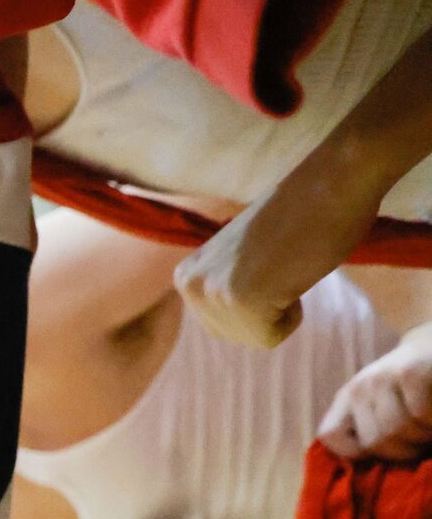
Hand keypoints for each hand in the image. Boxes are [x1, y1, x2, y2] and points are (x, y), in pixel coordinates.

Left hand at [175, 161, 387, 348]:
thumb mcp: (241, 259)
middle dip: (269, 309)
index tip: (271, 260)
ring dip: (282, 308)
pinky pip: (270, 337)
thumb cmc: (301, 216)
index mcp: (186, 275)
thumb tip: (233, 307)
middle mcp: (188, 285)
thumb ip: (227, 284)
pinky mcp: (238, 300)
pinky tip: (292, 274)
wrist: (332, 180)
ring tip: (285, 265)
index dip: (261, 299)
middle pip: (239, 335)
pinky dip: (292, 314)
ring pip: (255, 337)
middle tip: (282, 263)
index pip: (226, 325)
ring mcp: (210, 294)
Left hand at [317, 328, 431, 460]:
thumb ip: (370, 427)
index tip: (381, 450)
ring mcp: (382, 378)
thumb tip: (368, 468)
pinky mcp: (410, 372)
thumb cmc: (409, 384)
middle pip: (374, 442)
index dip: (354, 452)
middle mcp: (358, 387)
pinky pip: (420, 416)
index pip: (329, 436)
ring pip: (397, 431)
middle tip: (421, 444)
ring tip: (430, 432)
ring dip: (422, 439)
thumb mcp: (379, 403)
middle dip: (405, 452)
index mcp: (346, 398)